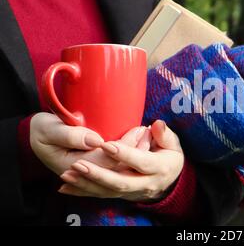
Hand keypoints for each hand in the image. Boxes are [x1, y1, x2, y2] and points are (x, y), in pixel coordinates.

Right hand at [30, 112, 145, 174]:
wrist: (36, 135)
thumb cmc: (41, 129)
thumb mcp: (48, 128)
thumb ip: (69, 134)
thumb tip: (95, 141)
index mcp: (72, 166)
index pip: (104, 160)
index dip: (123, 147)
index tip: (138, 130)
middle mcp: (84, 174)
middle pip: (116, 166)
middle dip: (135, 150)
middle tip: (148, 131)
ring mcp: (90, 172)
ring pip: (119, 168)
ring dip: (136, 153)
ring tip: (148, 135)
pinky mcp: (95, 167)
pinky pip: (116, 166)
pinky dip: (130, 154)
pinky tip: (142, 142)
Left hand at [58, 120, 184, 201]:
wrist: (170, 179)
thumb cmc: (169, 155)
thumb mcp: (173, 143)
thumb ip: (165, 134)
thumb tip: (157, 124)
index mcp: (159, 168)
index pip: (141, 162)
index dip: (124, 154)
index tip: (106, 144)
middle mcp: (145, 183)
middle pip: (121, 181)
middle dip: (98, 174)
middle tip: (78, 163)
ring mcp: (132, 192)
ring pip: (107, 191)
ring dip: (86, 184)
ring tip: (68, 174)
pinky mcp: (121, 195)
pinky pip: (100, 195)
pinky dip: (82, 192)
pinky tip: (65, 188)